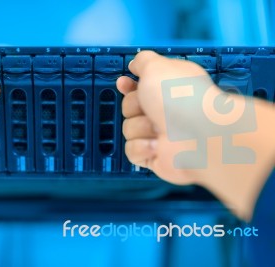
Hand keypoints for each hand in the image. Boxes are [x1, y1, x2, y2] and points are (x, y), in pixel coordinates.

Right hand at [117, 51, 215, 184]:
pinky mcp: (154, 156)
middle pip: (128, 107)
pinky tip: (157, 145)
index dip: (128, 86)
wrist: (197, 135)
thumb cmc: (181, 98)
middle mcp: (164, 111)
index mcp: (167, 89)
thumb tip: (135, 63)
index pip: (140, 87)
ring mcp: (159, 135)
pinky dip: (142, 147)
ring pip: (128, 129)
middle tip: (151, 108)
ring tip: (159, 129)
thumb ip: (143, 61)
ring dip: (140, 128)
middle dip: (134, 107)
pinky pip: (132, 151)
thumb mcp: (157, 67)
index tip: (123, 83)